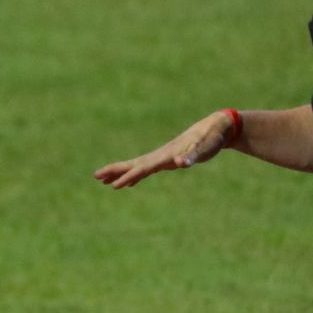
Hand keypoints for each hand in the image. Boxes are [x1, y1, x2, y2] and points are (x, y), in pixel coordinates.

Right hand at [93, 111, 235, 188]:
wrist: (217, 127)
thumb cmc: (211, 139)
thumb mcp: (204, 149)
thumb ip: (192, 156)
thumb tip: (181, 163)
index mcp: (166, 155)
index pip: (143, 167)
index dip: (128, 176)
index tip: (114, 185)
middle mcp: (161, 155)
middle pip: (133, 165)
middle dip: (114, 171)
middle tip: (96, 176)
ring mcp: (162, 157)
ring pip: (136, 167)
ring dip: (121, 173)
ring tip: (105, 181)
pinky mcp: (167, 159)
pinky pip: (146, 169)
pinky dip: (135, 176)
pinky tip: (130, 183)